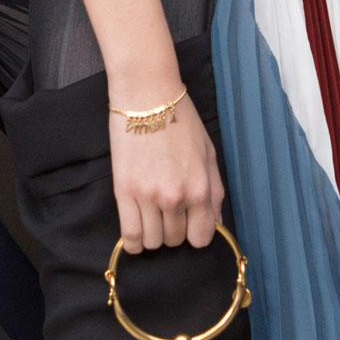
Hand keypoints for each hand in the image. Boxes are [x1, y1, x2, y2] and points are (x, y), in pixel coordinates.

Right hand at [110, 94, 222, 250]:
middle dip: (174, 231)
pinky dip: (134, 242)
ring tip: (152, 219)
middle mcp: (175, 197)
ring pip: (153, 241)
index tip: (189, 226)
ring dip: (154, 235)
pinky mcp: (124, 192)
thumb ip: (215, 192)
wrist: (148, 96)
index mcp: (200, 189)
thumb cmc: (181, 121)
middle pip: (175, 240)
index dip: (196, 235)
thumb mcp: (209, 154)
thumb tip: (215, 222)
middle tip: (168, 214)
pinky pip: (130, 235)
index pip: (201, 237)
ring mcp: (148, 196)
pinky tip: (136, 235)